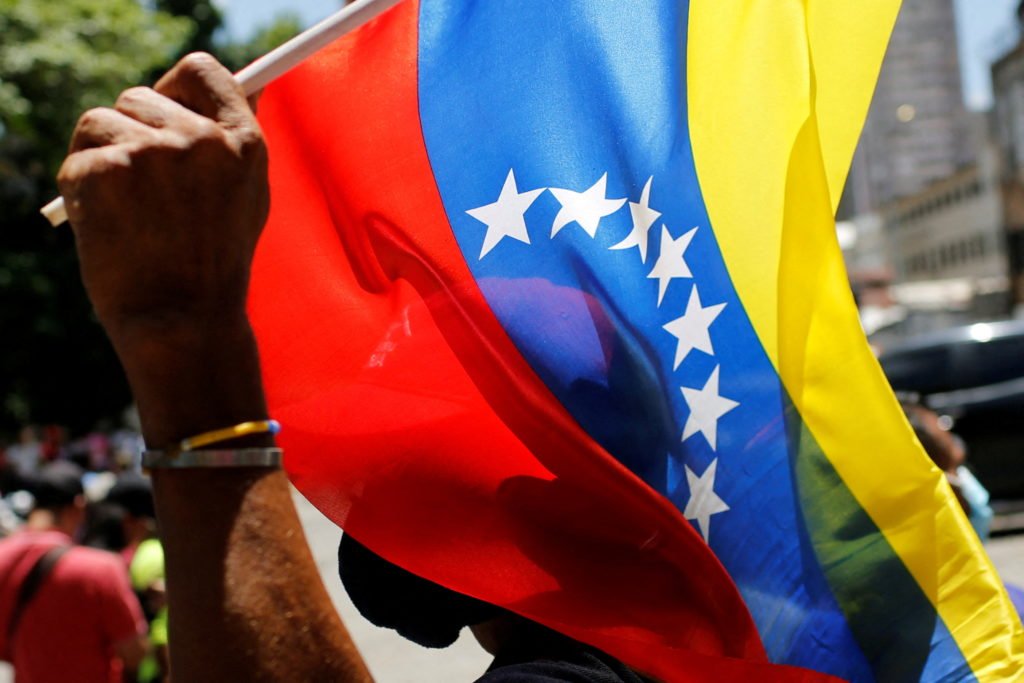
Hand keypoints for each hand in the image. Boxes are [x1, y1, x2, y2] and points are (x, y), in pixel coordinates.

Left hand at [57, 52, 268, 344]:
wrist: (183, 322)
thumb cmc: (214, 266)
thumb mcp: (247, 198)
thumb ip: (233, 144)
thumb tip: (229, 93)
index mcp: (242, 143)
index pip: (201, 71)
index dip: (175, 87)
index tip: (165, 111)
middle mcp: (200, 139)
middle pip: (139, 96)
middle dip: (130, 133)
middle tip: (139, 186)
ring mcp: (151, 153)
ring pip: (98, 122)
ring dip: (100, 157)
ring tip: (124, 209)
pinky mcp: (106, 170)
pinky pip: (77, 158)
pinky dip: (81, 189)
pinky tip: (108, 225)